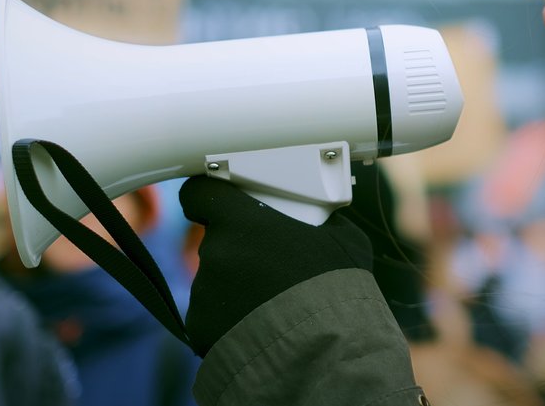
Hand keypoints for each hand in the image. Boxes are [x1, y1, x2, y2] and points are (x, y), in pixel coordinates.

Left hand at [179, 175, 371, 356]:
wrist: (323, 350)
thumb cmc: (336, 289)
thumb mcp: (344, 240)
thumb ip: (322, 222)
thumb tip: (327, 219)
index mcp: (243, 221)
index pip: (200, 193)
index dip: (207, 197)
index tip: (216, 202)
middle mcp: (217, 251)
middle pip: (217, 240)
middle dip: (241, 249)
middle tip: (273, 266)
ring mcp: (204, 291)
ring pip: (216, 279)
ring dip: (237, 286)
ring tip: (274, 304)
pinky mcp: (200, 327)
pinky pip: (212, 315)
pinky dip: (231, 320)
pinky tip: (262, 327)